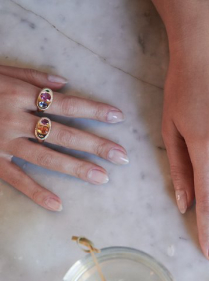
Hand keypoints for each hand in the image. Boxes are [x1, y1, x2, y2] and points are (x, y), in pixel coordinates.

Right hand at [0, 65, 127, 210]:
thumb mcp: (0, 71)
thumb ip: (32, 77)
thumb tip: (64, 82)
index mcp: (19, 94)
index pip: (65, 104)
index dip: (93, 110)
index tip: (118, 117)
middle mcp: (15, 119)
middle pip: (63, 133)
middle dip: (95, 144)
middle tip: (121, 156)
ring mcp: (4, 142)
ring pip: (45, 157)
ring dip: (76, 168)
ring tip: (102, 178)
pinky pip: (17, 179)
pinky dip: (37, 193)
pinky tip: (58, 205)